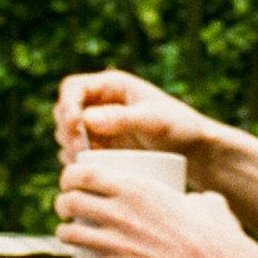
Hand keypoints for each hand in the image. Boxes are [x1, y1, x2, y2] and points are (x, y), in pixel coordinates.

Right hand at [53, 68, 217, 164]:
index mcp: (112, 86)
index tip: (76, 127)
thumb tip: (87, 119)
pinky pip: (77, 152)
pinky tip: (88, 171)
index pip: (72, 88)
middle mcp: (101, 103)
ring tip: (84, 161)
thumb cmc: (179, 126)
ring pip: (66, 133)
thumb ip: (123, 118)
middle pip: (64, 111)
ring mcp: (99, 126)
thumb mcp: (154, 120)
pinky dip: (77, 160)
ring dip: (68, 147)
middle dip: (66, 131)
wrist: (194, 149)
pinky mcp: (102, 147)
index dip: (67, 105)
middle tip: (80, 151)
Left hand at [54, 158, 252, 257]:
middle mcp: (120, 213)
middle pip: (70, 202)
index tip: (72, 182)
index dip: (69, 176)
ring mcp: (117, 244)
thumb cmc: (217, 232)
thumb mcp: (205, 200)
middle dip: (62, 203)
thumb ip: (193, 197)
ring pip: (69, 234)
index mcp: (135, 188)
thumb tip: (196, 203)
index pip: (82, 173)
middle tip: (68, 209)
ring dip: (64, 234)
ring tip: (69, 235)